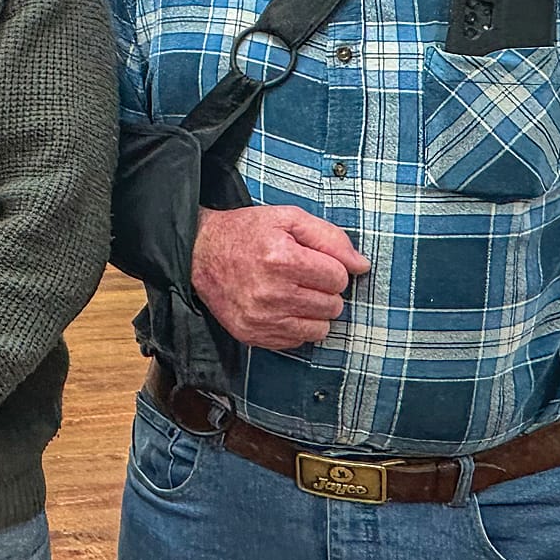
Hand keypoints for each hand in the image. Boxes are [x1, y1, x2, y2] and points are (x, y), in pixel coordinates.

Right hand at [191, 205, 368, 349]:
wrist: (199, 252)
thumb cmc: (246, 233)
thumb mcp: (288, 219)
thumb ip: (330, 237)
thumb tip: (361, 265)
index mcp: (281, 258)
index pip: (338, 277)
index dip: (332, 267)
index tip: (314, 262)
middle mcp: (271, 292)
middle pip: (332, 305)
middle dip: (324, 290)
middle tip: (302, 276)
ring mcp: (260, 318)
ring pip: (320, 328)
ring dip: (314, 311)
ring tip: (294, 293)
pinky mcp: (252, 335)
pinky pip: (298, 341)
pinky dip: (296, 325)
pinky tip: (281, 307)